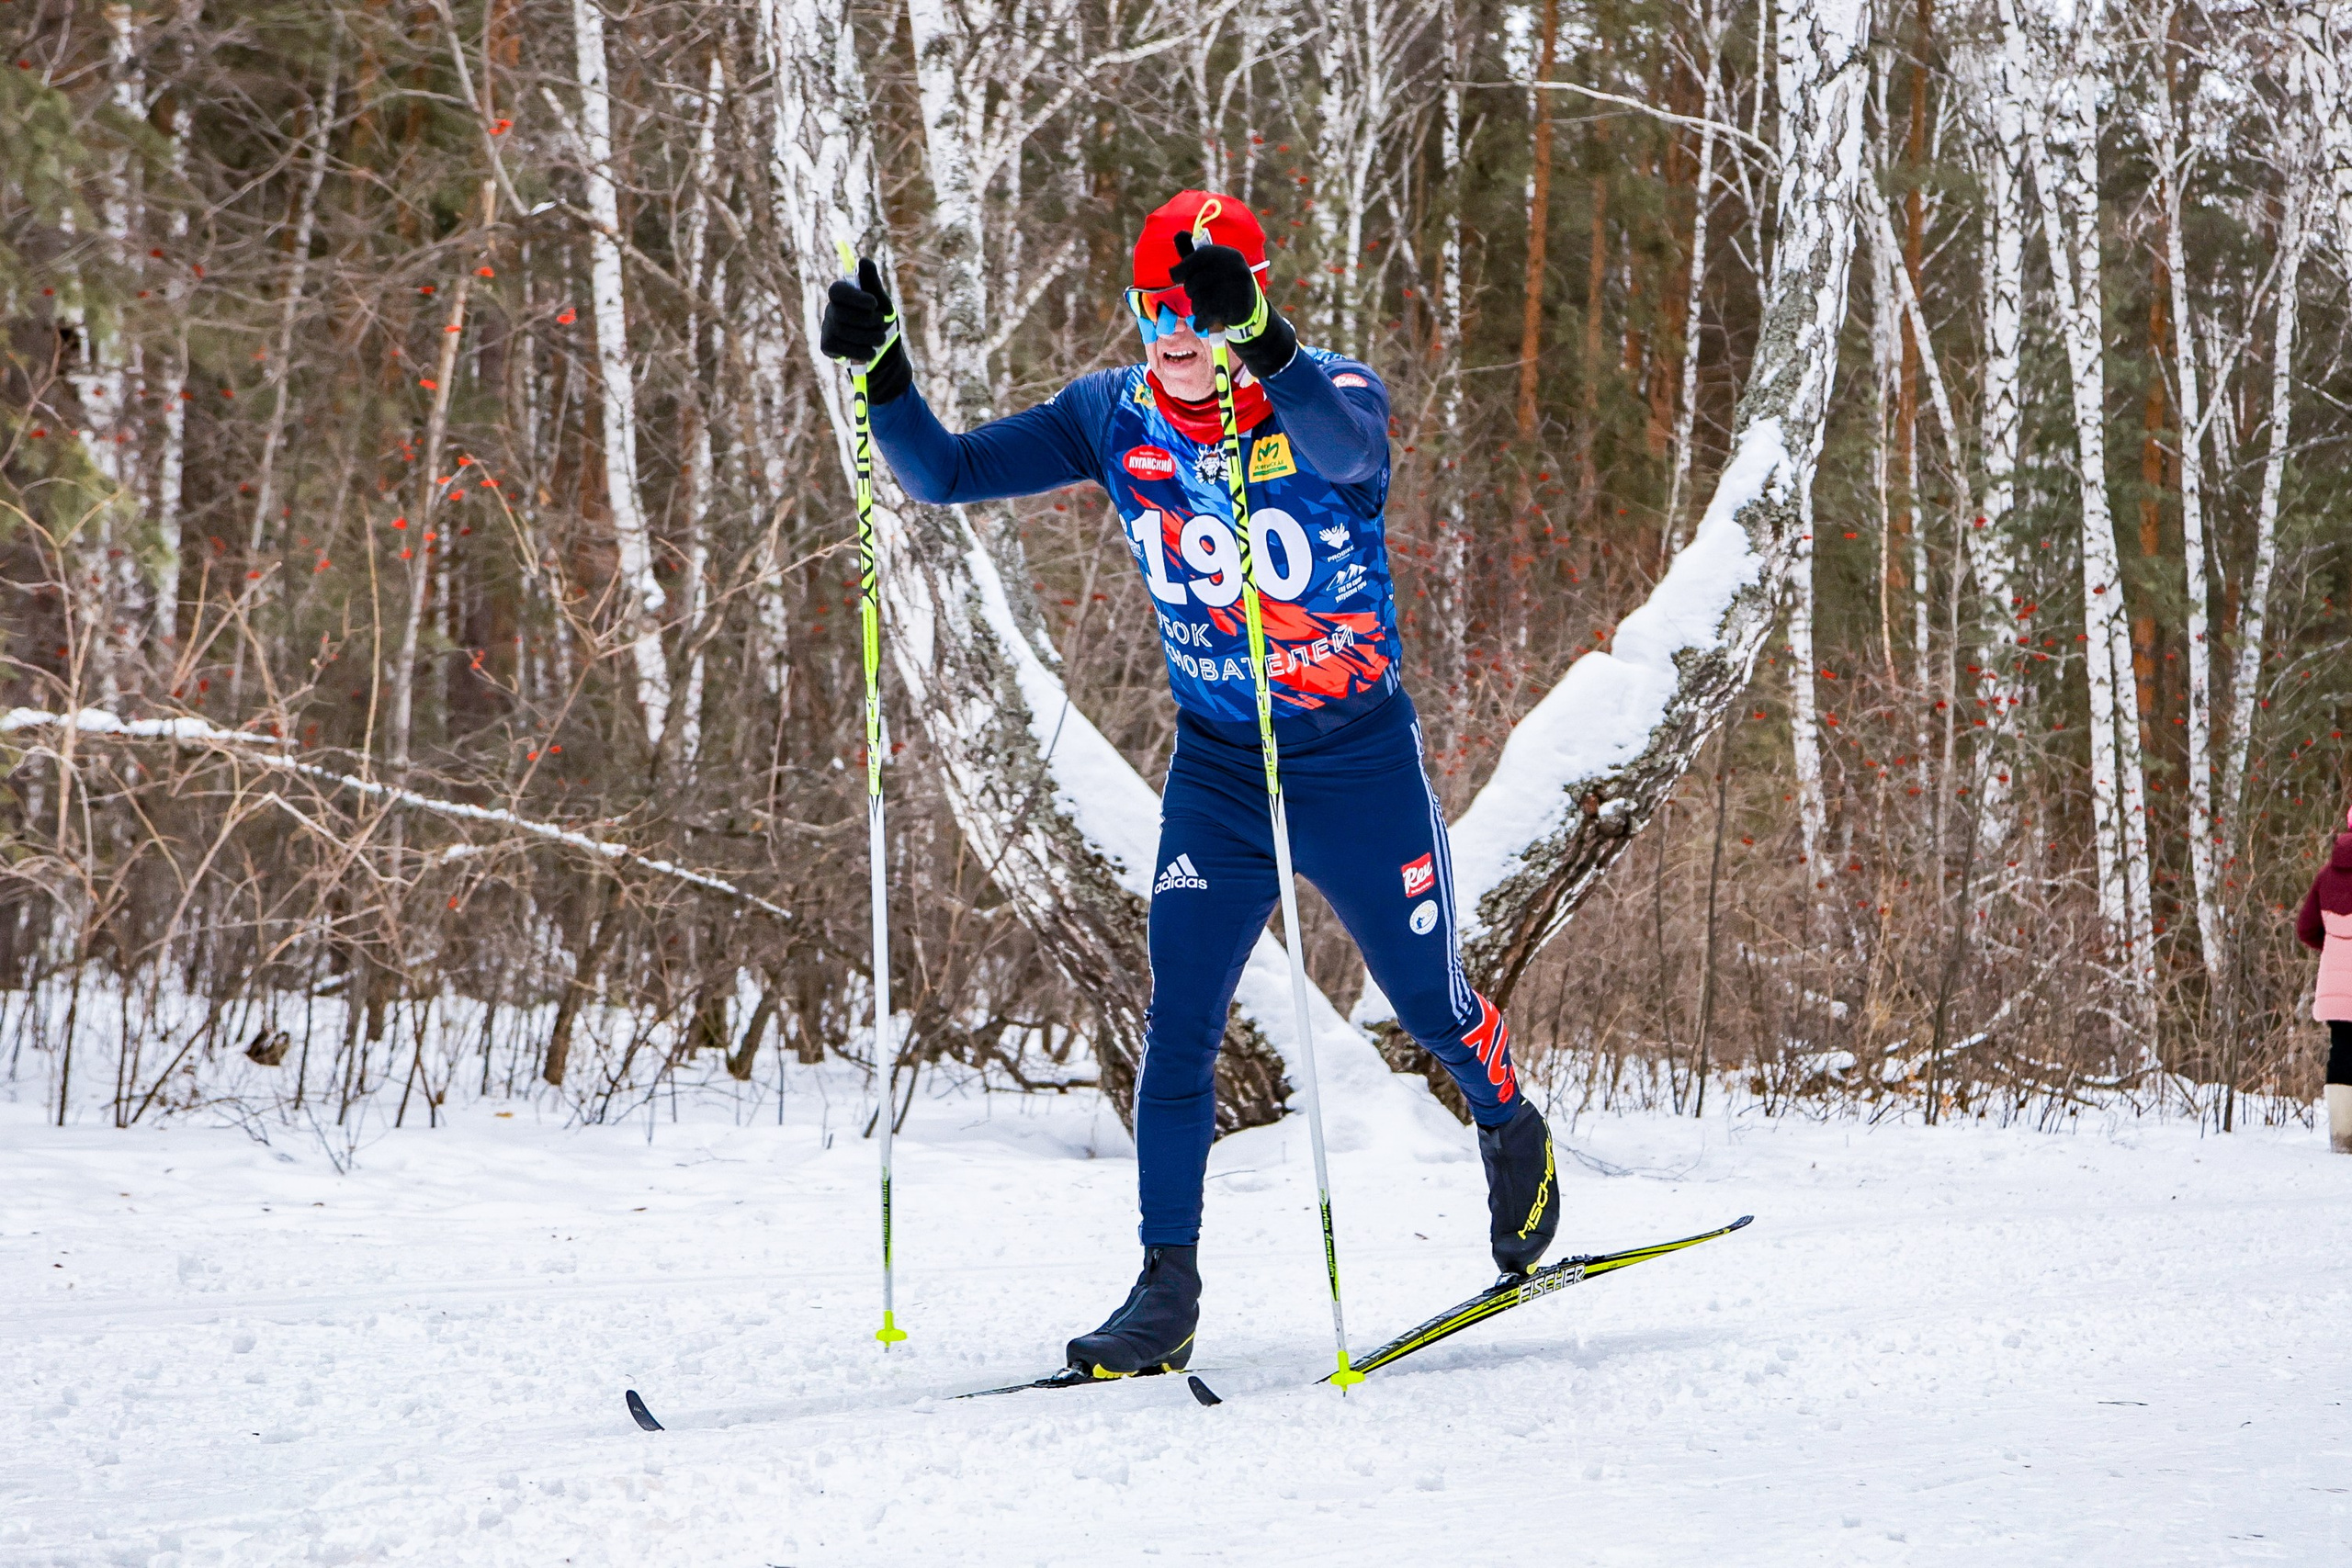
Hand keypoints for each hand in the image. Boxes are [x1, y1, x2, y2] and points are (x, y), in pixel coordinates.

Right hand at [820, 257, 910, 401]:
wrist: (880, 343)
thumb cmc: (878, 315)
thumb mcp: (881, 299)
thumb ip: (872, 282)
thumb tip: (863, 260)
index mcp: (841, 293)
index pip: (837, 291)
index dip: (855, 298)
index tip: (874, 303)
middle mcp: (830, 308)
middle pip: (842, 314)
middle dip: (867, 320)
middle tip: (881, 322)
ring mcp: (827, 328)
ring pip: (845, 334)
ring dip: (869, 337)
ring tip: (880, 338)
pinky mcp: (827, 346)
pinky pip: (843, 349)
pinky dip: (862, 352)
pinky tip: (870, 351)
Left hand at [1169, 232, 1294, 378]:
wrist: (1250, 309)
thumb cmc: (1223, 283)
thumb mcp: (1211, 264)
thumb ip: (1193, 252)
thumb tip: (1179, 234)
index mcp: (1229, 255)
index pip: (1199, 257)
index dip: (1182, 268)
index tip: (1175, 276)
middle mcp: (1235, 269)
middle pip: (1194, 282)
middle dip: (1191, 291)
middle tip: (1198, 295)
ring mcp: (1236, 289)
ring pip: (1198, 300)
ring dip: (1196, 306)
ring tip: (1206, 306)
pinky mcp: (1235, 309)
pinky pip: (1205, 316)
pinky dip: (1199, 321)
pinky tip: (1202, 321)